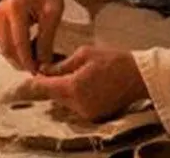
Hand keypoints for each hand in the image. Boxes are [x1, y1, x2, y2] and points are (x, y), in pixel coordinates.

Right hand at [0, 0, 100, 72]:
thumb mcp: (53, 16)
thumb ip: (46, 41)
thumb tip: (42, 65)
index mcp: (15, 8)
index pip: (19, 42)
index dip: (27, 61)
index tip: (37, 72)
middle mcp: (1, 11)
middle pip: (7, 47)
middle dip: (20, 62)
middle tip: (36, 71)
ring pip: (3, 46)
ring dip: (16, 58)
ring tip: (33, 63)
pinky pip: (3, 40)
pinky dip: (13, 50)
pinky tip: (27, 53)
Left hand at [24, 46, 148, 121]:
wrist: (139, 76)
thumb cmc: (114, 60)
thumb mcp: (85, 54)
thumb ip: (61, 64)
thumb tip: (43, 70)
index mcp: (73, 87)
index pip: (44, 87)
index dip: (34, 82)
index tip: (29, 76)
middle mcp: (78, 104)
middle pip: (54, 96)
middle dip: (51, 84)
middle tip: (52, 70)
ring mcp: (86, 112)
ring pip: (64, 102)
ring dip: (63, 91)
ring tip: (72, 75)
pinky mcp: (94, 115)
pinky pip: (76, 106)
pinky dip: (75, 97)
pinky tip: (84, 84)